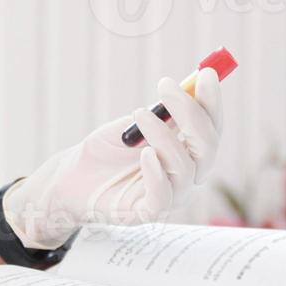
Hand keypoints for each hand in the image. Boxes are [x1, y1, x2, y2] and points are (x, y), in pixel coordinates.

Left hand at [1, 69, 223, 249]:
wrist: (73, 176)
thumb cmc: (107, 150)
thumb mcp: (136, 123)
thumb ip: (163, 110)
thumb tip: (190, 83)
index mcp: (188, 152)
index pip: (212, 127)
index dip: (211, 102)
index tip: (205, 73)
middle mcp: (186, 175)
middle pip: (206, 147)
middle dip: (190, 113)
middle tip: (166, 86)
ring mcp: (170, 196)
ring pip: (185, 167)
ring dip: (164, 135)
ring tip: (139, 115)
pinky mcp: (148, 213)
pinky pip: (163, 195)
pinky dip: (157, 172)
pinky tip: (144, 154)